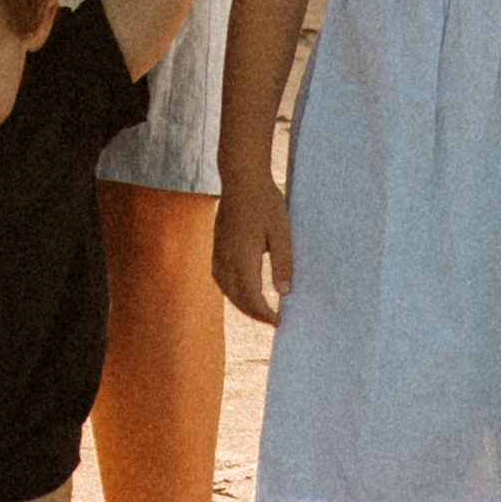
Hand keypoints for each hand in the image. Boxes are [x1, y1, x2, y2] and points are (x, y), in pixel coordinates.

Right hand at [214, 181, 289, 325]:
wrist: (241, 179)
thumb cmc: (265, 203)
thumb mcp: (281, 232)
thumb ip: (283, 263)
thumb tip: (284, 293)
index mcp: (243, 258)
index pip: (251, 297)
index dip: (264, 314)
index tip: (279, 322)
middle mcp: (226, 259)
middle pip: (237, 298)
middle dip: (254, 313)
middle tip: (273, 320)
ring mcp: (218, 253)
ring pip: (226, 289)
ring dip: (241, 304)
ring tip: (260, 310)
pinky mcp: (216, 246)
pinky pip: (220, 277)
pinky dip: (231, 290)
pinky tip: (241, 291)